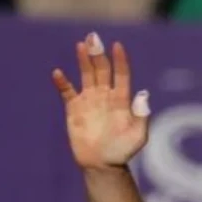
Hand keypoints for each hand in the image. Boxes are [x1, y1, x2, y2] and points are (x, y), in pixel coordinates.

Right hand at [51, 33, 149, 171]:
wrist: (103, 164)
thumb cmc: (123, 150)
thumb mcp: (138, 135)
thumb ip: (142, 115)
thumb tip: (144, 94)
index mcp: (122, 99)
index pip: (121, 75)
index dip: (120, 60)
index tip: (117, 46)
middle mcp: (105, 96)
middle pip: (102, 70)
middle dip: (98, 54)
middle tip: (93, 37)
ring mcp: (89, 101)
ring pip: (86, 75)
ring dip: (83, 60)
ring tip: (81, 45)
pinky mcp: (74, 109)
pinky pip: (67, 92)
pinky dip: (62, 83)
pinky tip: (58, 73)